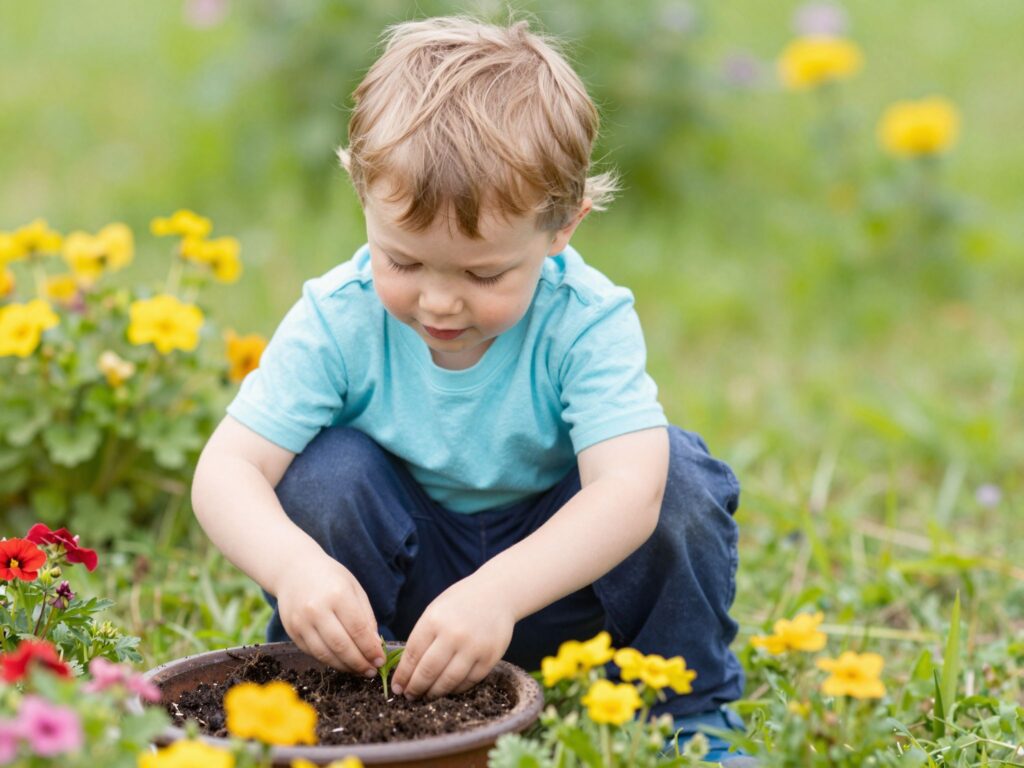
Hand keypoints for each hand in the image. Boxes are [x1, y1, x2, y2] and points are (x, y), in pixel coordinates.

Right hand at [273, 555, 383, 676]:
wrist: (293, 570)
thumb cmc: (330, 577)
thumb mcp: (354, 588)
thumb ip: (365, 616)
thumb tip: (374, 645)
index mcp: (337, 595)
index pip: (358, 630)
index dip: (370, 649)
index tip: (380, 661)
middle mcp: (317, 609)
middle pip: (341, 646)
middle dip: (359, 663)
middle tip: (371, 671)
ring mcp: (301, 621)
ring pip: (325, 654)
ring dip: (344, 667)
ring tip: (358, 670)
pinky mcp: (291, 631)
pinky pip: (312, 652)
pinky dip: (329, 660)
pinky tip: (341, 662)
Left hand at [391, 575, 514, 698]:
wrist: (498, 593)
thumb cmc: (461, 603)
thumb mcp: (436, 610)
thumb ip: (422, 637)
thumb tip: (407, 669)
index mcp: (435, 620)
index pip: (413, 655)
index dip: (403, 675)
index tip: (397, 687)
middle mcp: (453, 634)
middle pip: (428, 672)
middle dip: (415, 688)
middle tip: (409, 696)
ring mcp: (473, 647)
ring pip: (448, 681)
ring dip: (433, 693)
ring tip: (426, 696)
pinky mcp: (490, 658)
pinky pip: (468, 682)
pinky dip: (455, 689)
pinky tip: (447, 689)